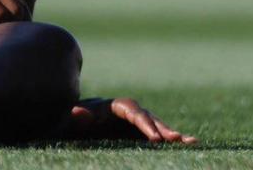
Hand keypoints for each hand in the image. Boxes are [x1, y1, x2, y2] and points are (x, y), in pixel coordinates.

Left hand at [67, 97, 196, 143]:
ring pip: (152, 126)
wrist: (62, 126)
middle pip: (146, 116)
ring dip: (170, 134)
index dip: (143, 122)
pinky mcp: (130, 135)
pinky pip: (151, 138)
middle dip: (161, 128)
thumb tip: (79, 114)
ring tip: (191, 143)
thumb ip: (71, 119)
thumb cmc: (61, 125)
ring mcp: (127, 124)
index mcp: (107, 106)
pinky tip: (185, 147)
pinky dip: (166, 142)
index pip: (130, 109)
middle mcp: (121, 112)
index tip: (155, 138)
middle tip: (177, 140)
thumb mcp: (62, 123)